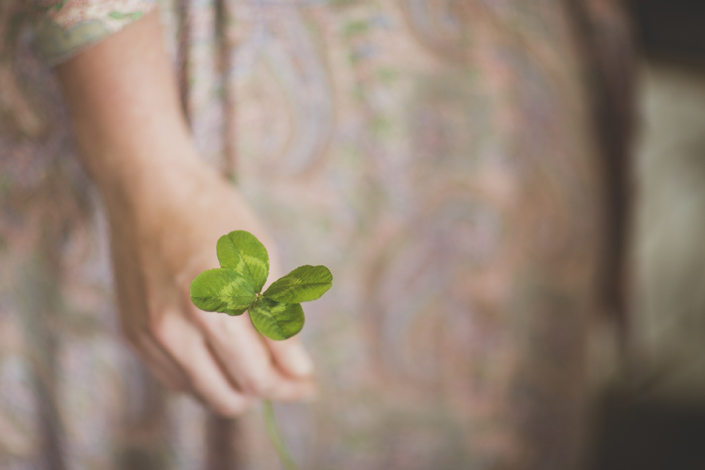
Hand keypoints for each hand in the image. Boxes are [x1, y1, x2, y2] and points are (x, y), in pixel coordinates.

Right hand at [55, 11, 314, 415]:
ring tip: (253, 353)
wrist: (150, 188)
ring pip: (201, 394)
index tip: (307, 382)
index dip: (289, 386)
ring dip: (233, 384)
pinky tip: (220, 346)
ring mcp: (147, 335)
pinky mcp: (132, 334)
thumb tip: (300, 373)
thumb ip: (278, 324)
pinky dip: (204, 373)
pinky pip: (175, 378)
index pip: (257, 377)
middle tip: (285, 371)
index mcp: (213, 306)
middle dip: (264, 389)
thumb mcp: (261, 261)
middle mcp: (173, 329)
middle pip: (229, 398)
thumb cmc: (215, 216)